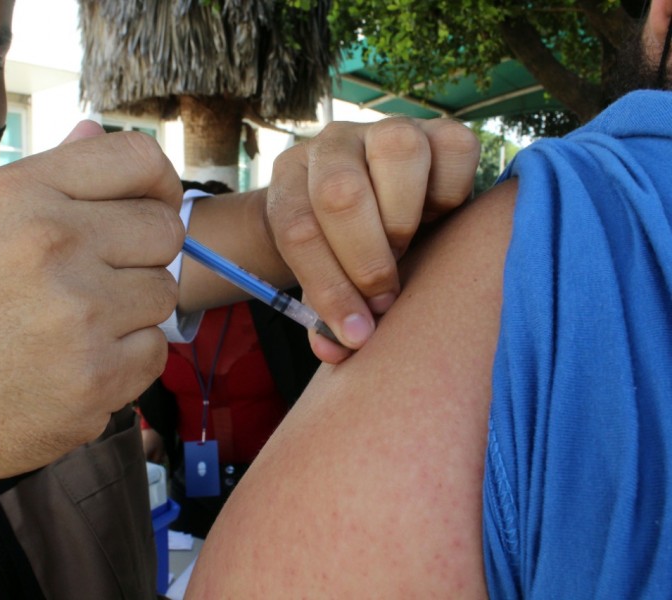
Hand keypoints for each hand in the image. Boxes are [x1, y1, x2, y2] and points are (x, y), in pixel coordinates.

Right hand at [0, 121, 183, 498]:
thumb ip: (46, 174)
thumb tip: (97, 131)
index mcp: (22, 195)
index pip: (139, 159)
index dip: (161, 184)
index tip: (155, 205)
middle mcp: (54, 246)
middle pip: (166, 231)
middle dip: (147, 252)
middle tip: (109, 274)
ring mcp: (80, 316)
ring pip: (164, 293)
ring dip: (134, 309)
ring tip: (81, 323)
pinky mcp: (96, 379)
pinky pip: (155, 351)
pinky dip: (128, 358)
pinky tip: (81, 361)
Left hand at [267, 117, 479, 361]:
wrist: (379, 207)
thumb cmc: (347, 250)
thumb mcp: (328, 276)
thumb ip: (325, 312)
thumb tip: (335, 348)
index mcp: (292, 177)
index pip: (297, 229)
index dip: (328, 288)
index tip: (355, 333)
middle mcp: (335, 144)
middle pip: (340, 192)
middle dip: (365, 260)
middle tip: (383, 295)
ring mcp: (388, 130)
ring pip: (398, 152)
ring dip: (403, 219)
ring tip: (405, 250)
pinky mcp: (443, 130)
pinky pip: (457, 152)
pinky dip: (451, 195)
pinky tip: (438, 218)